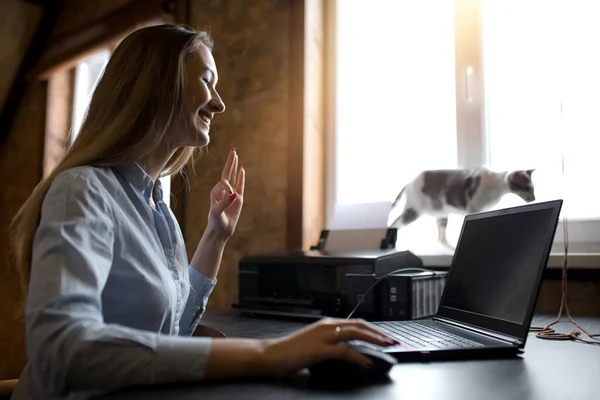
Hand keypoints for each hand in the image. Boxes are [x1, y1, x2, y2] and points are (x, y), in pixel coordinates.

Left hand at [207, 148, 244, 240]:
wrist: (220, 230)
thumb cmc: (216, 222)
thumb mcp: (217, 213)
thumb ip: (224, 203)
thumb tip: (234, 194)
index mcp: (215, 192)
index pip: (224, 182)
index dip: (229, 187)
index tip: (233, 197)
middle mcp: (222, 190)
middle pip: (227, 172)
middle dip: (230, 161)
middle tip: (233, 149)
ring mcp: (230, 193)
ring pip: (233, 176)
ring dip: (234, 165)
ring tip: (235, 154)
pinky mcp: (238, 198)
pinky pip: (240, 184)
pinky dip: (241, 176)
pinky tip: (241, 169)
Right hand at [261, 318, 398, 376]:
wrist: (270, 355)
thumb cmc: (290, 352)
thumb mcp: (314, 345)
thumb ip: (330, 345)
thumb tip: (347, 352)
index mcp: (326, 324)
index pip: (355, 323)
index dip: (373, 329)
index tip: (386, 336)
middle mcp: (326, 326)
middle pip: (359, 325)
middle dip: (379, 332)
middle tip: (393, 340)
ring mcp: (323, 336)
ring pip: (355, 334)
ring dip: (374, 340)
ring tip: (386, 347)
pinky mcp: (318, 349)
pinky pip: (344, 352)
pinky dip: (359, 357)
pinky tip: (367, 362)